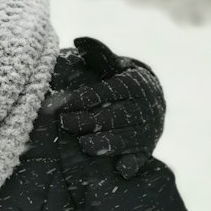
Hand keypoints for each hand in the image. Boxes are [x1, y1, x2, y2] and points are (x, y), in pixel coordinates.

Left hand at [57, 37, 165, 176]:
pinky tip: (121, 170)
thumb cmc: (122, 81)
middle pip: (111, 117)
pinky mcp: (146, 149)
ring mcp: (146, 130)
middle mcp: (142, 107)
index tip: (56, 104)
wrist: (154, 101)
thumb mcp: (114, 65)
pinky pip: (140, 159)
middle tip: (62, 123)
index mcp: (132, 84)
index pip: (103, 92)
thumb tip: (79, 41)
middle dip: (85, 121)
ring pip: (124, 139)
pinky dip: (132, 164)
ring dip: (104, 144)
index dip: (78, 99)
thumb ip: (97, 55)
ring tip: (83, 145)